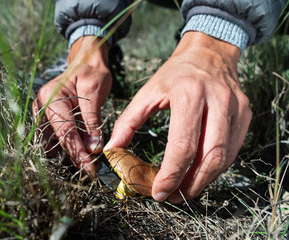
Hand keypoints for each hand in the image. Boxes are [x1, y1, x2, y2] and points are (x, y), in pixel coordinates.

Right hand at [33, 36, 111, 175]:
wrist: (87, 62)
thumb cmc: (91, 73)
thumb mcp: (95, 92)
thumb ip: (92, 120)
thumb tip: (93, 148)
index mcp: (51, 97)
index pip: (64, 131)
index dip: (77, 152)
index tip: (89, 169)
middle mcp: (42, 106)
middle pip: (56, 140)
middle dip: (73, 156)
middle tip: (90, 171)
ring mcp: (43, 113)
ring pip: (54, 142)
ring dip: (70, 154)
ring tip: (87, 164)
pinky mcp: (50, 118)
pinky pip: (56, 137)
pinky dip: (68, 147)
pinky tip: (81, 154)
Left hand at [104, 32, 251, 202]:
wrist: (209, 52)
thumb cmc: (175, 74)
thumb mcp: (147, 92)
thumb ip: (127, 121)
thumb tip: (112, 150)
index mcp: (188, 94)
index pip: (183, 145)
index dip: (171, 175)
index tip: (158, 192)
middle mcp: (217, 100)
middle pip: (209, 156)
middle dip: (190, 184)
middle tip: (173, 196)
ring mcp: (236, 108)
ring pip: (225, 157)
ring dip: (205, 180)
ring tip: (185, 189)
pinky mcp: (245, 114)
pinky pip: (234, 150)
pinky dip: (216, 167)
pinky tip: (200, 173)